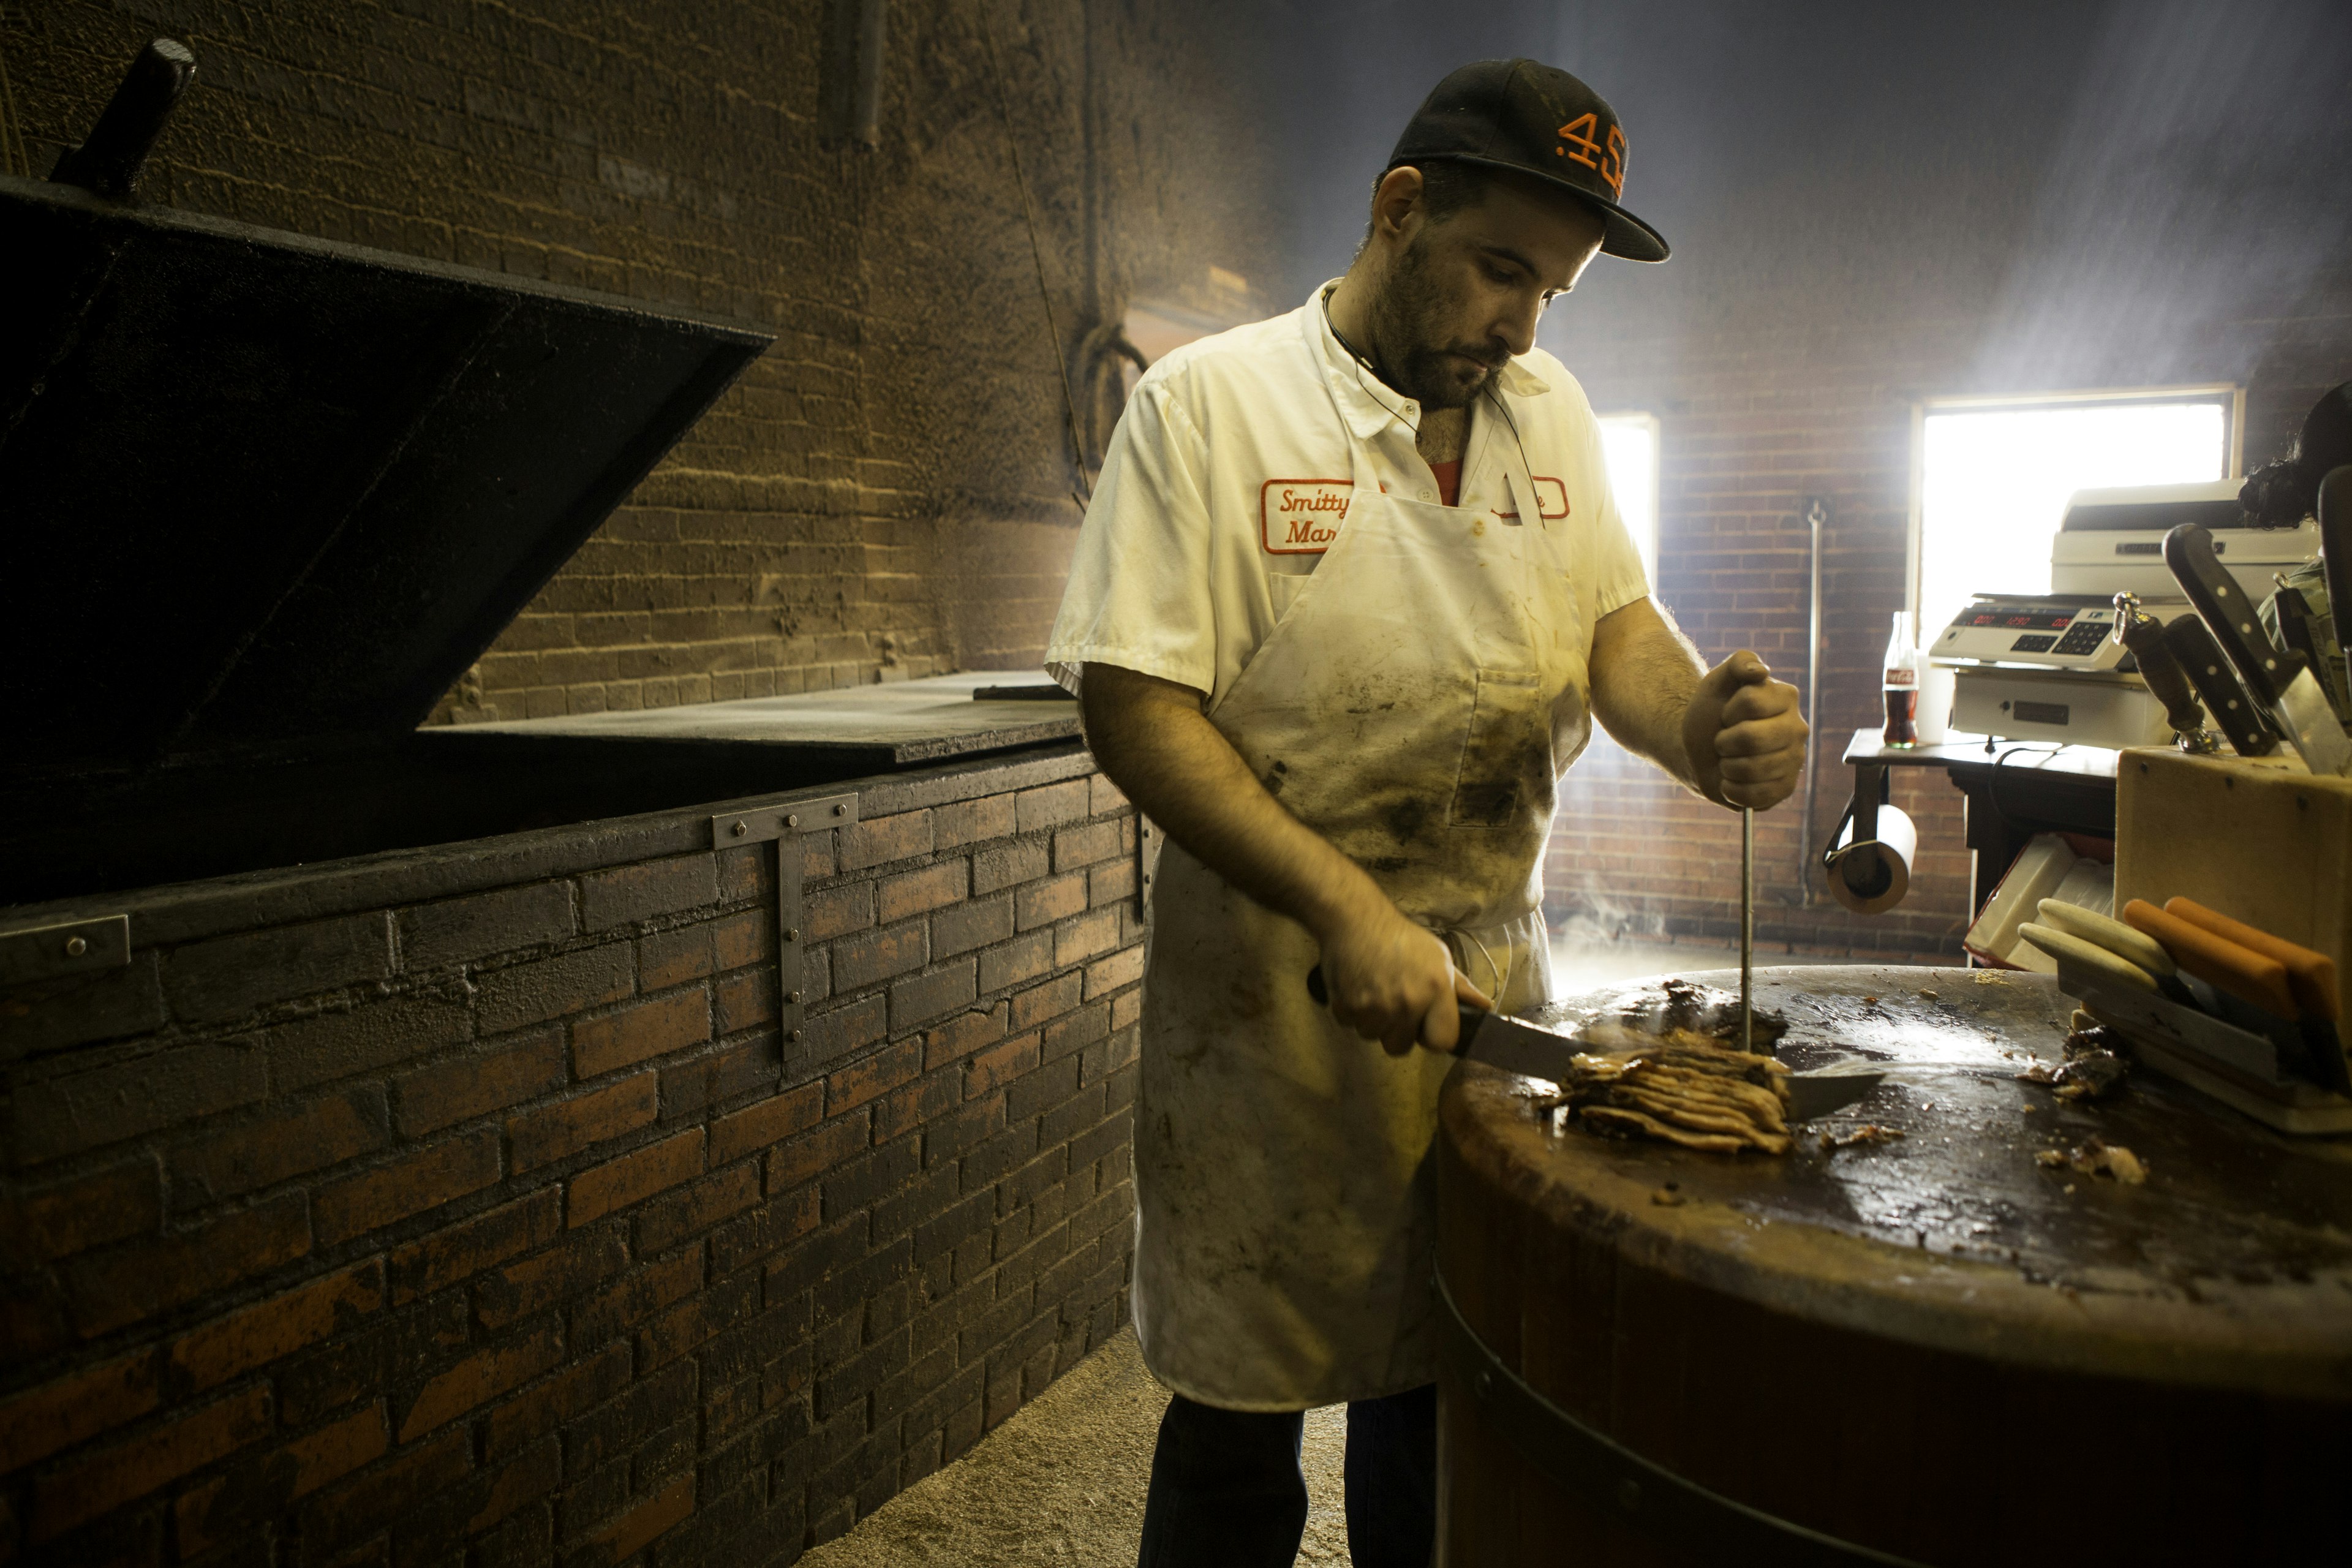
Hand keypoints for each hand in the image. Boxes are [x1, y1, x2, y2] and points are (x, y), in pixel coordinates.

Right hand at [1315, 897, 1493, 1055]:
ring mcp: (1376, 1007)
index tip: (1424, 1027)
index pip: (1442, 1041)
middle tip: (1392, 1006)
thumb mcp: (1438, 956)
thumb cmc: (1401, 937)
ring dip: (1372, 1021)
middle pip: (1400, 1047)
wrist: (1356, 919)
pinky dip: (1350, 1012)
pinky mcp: (1347, 1006)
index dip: (1432, 1037)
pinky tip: (1356, 988)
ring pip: (1373, 1036)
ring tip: (1373, 992)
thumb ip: (1459, 987)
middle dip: (1396, 1032)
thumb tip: (1485, 1007)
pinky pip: (1350, 1025)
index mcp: (1436, 989)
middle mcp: (1408, 1002)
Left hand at [1682, 651, 1807, 808]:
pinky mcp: (1785, 789)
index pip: (1750, 702)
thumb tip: (1761, 671)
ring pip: (1752, 769)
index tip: (1726, 714)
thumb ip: (1739, 663)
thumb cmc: (1712, 712)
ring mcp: (1794, 760)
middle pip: (1751, 738)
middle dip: (1724, 741)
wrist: (1701, 748)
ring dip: (1726, 767)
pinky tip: (1732, 780)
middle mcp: (1797, 728)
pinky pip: (1756, 796)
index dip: (1728, 711)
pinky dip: (1732, 790)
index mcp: (1786, 697)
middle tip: (1723, 741)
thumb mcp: (1718, 681)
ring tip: (1727, 760)